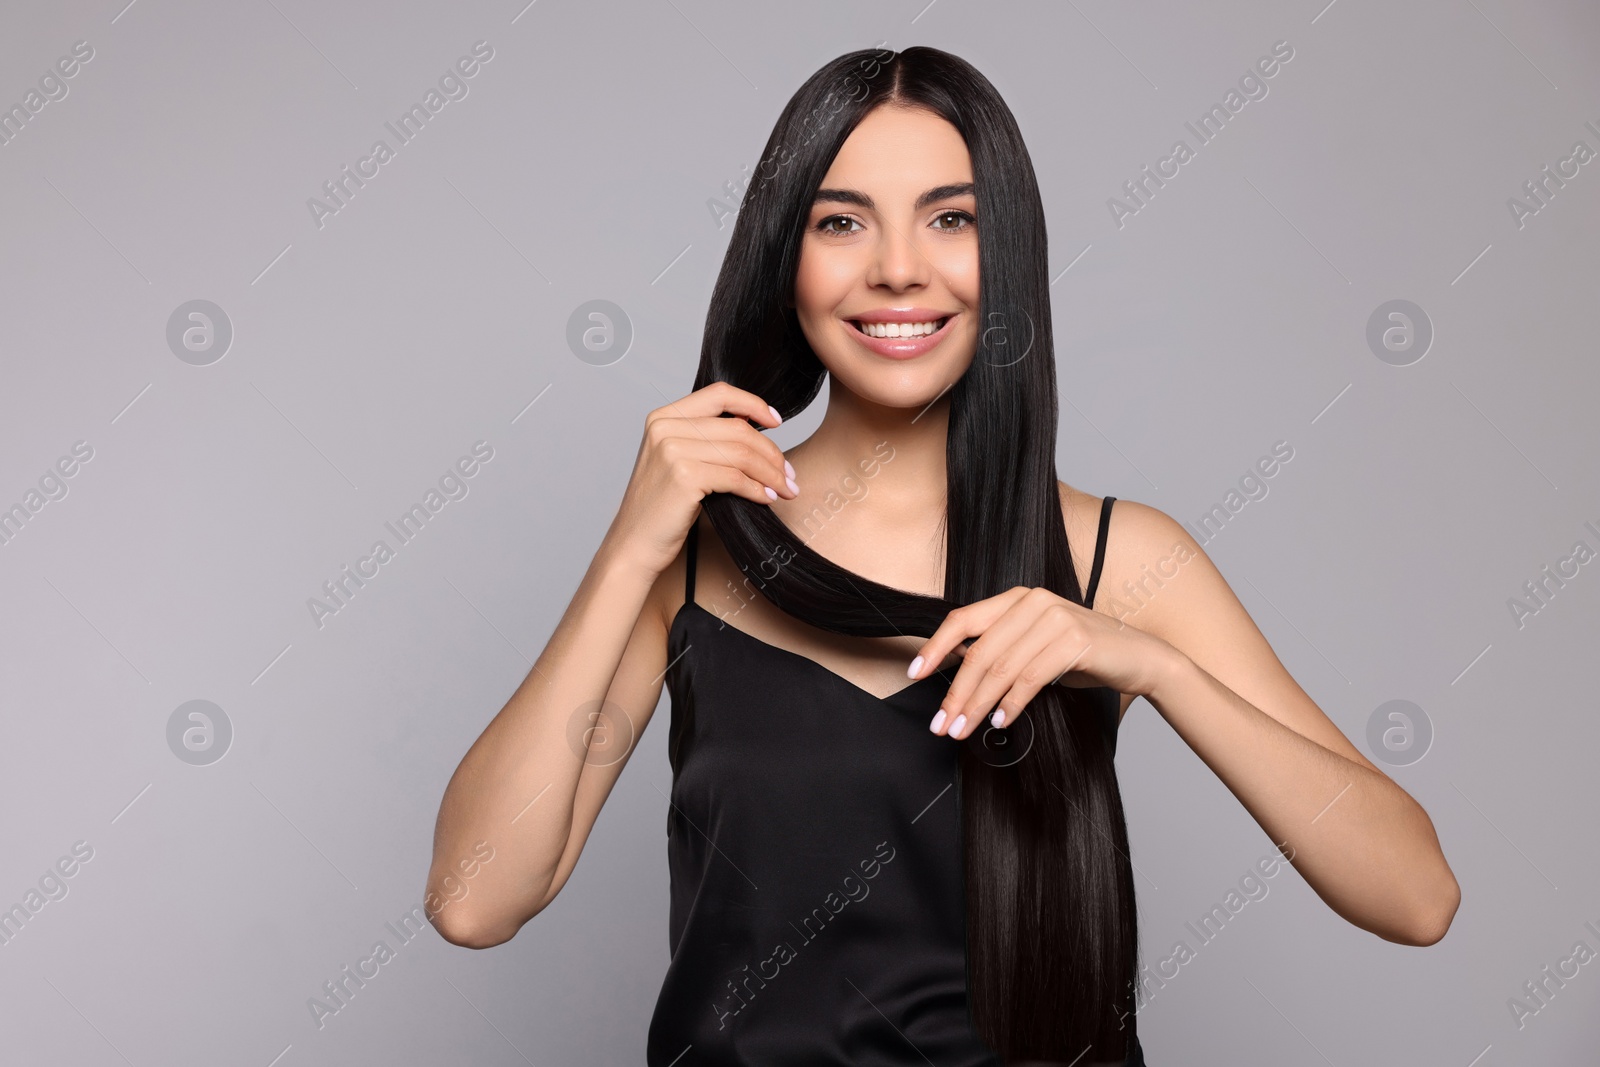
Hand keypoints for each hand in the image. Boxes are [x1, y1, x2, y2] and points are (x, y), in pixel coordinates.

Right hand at [605, 382, 798, 579]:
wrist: (634, 544)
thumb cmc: (661, 508)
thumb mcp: (678, 461)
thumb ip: (706, 439)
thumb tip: (757, 428)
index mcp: (664, 417)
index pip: (720, 394)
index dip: (754, 404)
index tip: (777, 423)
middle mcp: (666, 428)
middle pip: (738, 428)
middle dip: (771, 453)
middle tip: (789, 474)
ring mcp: (673, 450)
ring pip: (742, 453)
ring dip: (772, 473)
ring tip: (786, 489)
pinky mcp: (684, 476)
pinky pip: (736, 478)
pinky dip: (758, 489)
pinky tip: (768, 499)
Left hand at [908, 586, 1180, 739]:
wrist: (1139, 656)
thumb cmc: (1080, 654)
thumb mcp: (1033, 645)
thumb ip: (999, 648)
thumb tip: (953, 670)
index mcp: (1016, 598)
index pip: (963, 619)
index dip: (934, 647)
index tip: (914, 674)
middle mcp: (1033, 601)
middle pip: (979, 651)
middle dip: (955, 691)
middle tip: (940, 724)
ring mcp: (1055, 618)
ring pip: (1002, 668)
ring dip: (977, 704)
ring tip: (962, 730)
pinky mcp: (1075, 640)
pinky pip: (1031, 677)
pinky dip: (1011, 703)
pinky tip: (1000, 721)